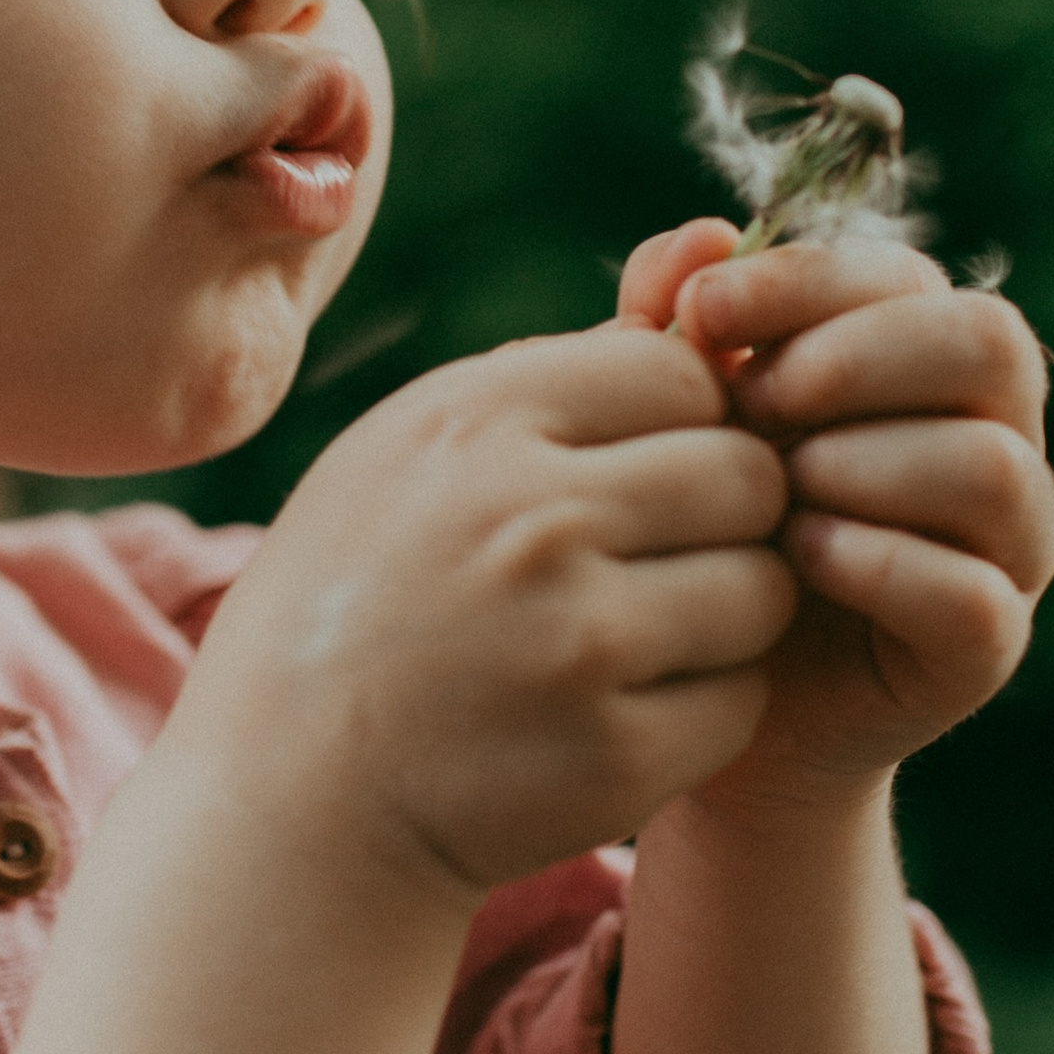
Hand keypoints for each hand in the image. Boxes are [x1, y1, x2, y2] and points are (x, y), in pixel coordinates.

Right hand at [183, 322, 797, 897]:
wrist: (289, 803)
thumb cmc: (360, 600)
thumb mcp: (414, 453)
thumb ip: (562, 369)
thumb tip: (714, 249)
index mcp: (476, 421)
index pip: (681, 371)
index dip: (684, 421)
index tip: (640, 471)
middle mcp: (532, 518)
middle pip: (746, 473)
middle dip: (725, 515)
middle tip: (658, 559)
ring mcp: (578, 642)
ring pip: (764, 587)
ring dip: (726, 613)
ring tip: (638, 636)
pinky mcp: (616, 753)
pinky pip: (743, 698)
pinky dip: (704, 707)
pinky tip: (622, 713)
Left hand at [616, 217, 1053, 810]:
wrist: (683, 685)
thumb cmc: (690, 522)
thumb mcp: (668, 414)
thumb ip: (672, 322)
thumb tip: (701, 236)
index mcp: (923, 361)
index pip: (911, 276)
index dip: (810, 279)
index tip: (701, 313)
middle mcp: (992, 437)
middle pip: (990, 344)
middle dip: (860, 360)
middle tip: (756, 403)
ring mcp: (1003, 547)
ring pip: (993, 465)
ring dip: (869, 465)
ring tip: (775, 495)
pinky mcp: (987, 646)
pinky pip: (974, 594)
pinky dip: (882, 565)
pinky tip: (796, 562)